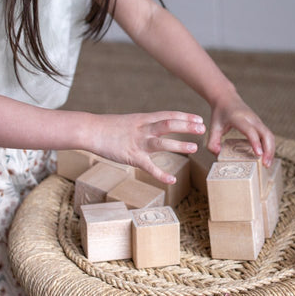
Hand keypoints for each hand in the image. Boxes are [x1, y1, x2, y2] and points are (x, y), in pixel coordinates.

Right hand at [88, 111, 205, 183]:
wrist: (91, 130)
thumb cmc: (109, 127)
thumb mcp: (130, 121)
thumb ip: (144, 124)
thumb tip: (156, 126)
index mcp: (144, 119)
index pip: (168, 115)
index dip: (185, 117)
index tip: (199, 119)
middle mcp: (143, 129)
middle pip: (169, 124)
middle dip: (186, 126)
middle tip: (203, 128)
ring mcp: (138, 142)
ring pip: (162, 142)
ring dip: (179, 144)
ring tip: (195, 147)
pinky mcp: (132, 156)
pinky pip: (149, 166)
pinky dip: (161, 174)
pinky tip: (172, 180)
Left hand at [206, 92, 275, 165]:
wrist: (226, 98)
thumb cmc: (220, 114)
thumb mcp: (213, 127)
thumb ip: (212, 142)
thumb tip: (218, 155)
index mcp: (238, 118)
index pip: (250, 131)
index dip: (255, 142)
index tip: (259, 154)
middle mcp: (251, 119)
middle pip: (266, 133)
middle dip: (268, 150)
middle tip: (265, 165)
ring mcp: (257, 120)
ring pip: (270, 135)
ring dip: (271, 150)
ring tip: (267, 164)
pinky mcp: (260, 124)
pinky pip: (268, 135)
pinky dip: (269, 146)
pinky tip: (266, 157)